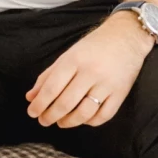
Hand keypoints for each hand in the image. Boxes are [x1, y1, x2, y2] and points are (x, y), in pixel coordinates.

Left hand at [25, 12, 154, 128]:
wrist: (127, 35)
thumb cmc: (94, 46)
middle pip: (66, 103)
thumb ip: (48, 76)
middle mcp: (90, 72)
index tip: (32, 113)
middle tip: (43, 121)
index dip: (39, 104)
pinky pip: (103, 116)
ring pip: (84, 113)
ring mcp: (107, 84)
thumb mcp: (68, 55)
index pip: (52, 88)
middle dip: (50, 116)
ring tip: (61, 122)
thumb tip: (31, 97)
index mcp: (74, 60)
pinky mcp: (121, 93)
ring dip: (68, 122)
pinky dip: (90, 122)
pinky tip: (82, 119)